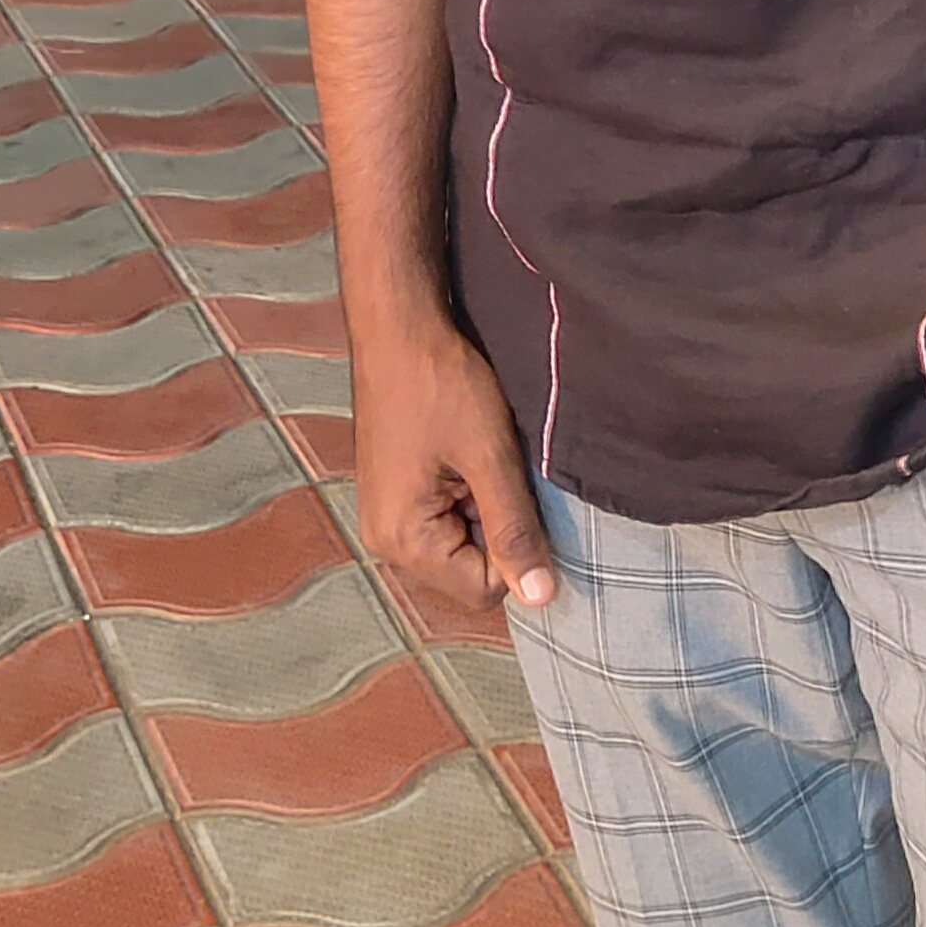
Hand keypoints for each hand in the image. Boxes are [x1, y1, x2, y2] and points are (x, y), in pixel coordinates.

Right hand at [349, 309, 556, 616]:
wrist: (398, 328)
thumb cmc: (440, 383)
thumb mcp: (491, 457)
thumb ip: (515, 530)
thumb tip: (540, 598)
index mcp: (403, 540)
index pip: (484, 590)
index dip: (517, 550)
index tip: (518, 494)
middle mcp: (384, 540)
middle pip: (468, 573)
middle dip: (497, 528)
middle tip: (495, 470)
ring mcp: (386, 518)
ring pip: (461, 545)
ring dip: (483, 509)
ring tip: (476, 457)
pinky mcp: (394, 495)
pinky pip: (444, 521)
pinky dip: (466, 494)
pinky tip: (463, 452)